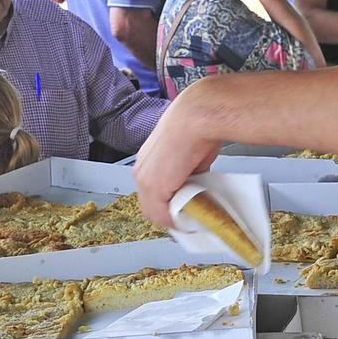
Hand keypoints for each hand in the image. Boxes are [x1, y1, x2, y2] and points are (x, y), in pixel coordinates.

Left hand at [133, 86, 222, 225]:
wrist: (196, 117)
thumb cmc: (196, 126)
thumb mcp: (189, 154)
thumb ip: (188, 173)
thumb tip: (196, 183)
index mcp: (147, 161)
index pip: (151, 194)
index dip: (168, 204)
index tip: (184, 208)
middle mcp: (141, 171)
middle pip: (151, 206)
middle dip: (170, 214)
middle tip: (189, 216)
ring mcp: (145, 181)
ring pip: (156, 213)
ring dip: (175, 218)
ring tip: (192, 216)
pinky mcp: (155, 188)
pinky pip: (164, 215)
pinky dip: (178, 221)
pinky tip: (191, 217)